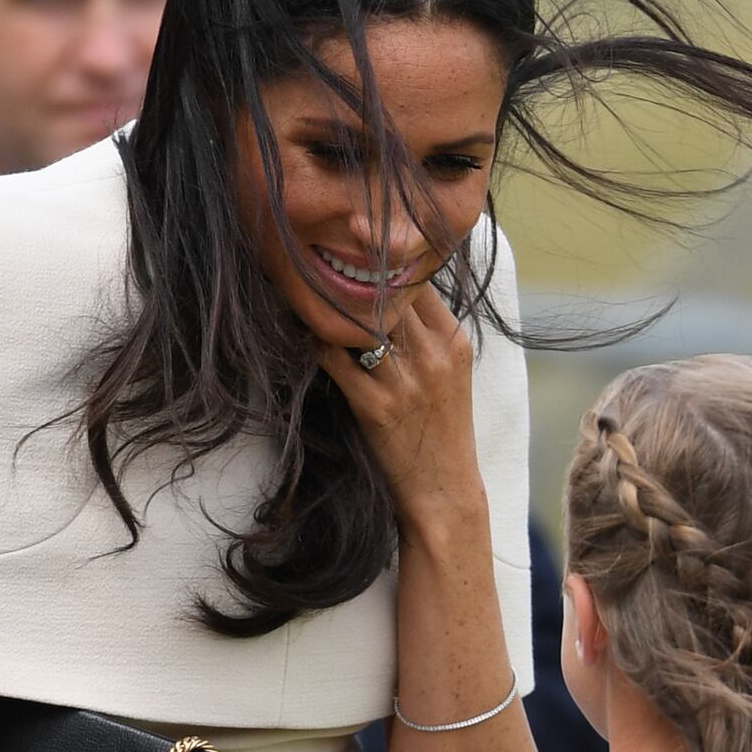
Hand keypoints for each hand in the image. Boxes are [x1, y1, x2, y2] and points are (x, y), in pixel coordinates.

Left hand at [320, 270, 485, 539]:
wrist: (443, 493)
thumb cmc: (440, 431)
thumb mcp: (449, 374)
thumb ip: (425, 333)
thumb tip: (383, 292)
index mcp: (454, 341)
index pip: (416, 279)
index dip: (381, 265)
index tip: (351, 258)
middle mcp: (434, 355)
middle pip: (386, 292)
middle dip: (349, 277)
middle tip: (312, 262)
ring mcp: (407, 382)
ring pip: (358, 319)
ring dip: (325, 305)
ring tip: (298, 290)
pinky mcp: (377, 407)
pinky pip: (334, 358)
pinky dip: (313, 341)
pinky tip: (298, 333)